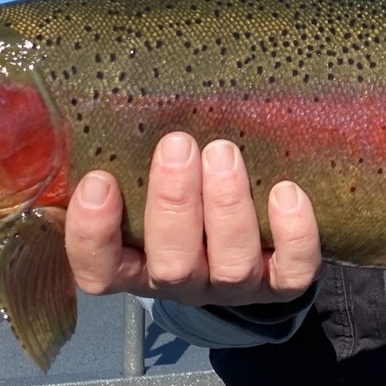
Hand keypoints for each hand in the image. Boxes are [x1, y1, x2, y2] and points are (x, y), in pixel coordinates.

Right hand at [64, 132, 321, 305]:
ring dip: (226, 207)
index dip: (93, 234)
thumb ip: (121, 157)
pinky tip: (287, 192)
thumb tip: (92, 99)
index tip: (98, 181)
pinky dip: (293, 235)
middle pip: (173, 266)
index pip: (100, 270)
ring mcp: (231, 286)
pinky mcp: (280, 282)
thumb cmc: (179, 193)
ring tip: (224, 153)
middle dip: (174, 203)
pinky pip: (293, 272)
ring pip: (231, 266)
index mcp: (133, 265)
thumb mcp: (139, 180)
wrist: (247, 236)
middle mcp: (181, 282)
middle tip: (178, 144)